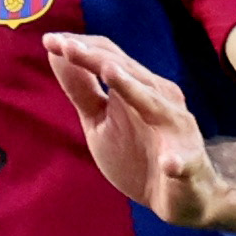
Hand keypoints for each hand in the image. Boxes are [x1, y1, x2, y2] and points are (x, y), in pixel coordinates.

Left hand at [46, 30, 223, 226]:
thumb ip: (82, 90)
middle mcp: (161, 99)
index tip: (48, 40)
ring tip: (109, 72)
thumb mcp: (100, 121)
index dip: (80, 48)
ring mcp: (176, 130)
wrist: (180, 194)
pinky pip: (182, 162)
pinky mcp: (187, 163)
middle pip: (128, 71)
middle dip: (96, 57)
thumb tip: (56, 53)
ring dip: (133, 89)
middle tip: (65, 45)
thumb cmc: (138, 153)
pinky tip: (168, 164)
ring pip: (155, 104)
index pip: (109, 58)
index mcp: (139, 87)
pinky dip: (176, 162)